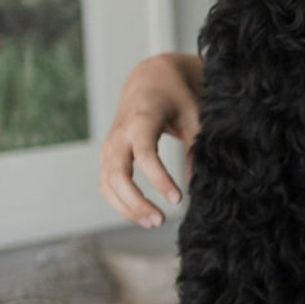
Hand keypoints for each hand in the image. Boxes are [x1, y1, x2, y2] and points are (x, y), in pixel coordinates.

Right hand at [99, 53, 203, 226]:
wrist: (149, 81)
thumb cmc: (175, 97)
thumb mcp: (193, 117)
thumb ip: (195, 150)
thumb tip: (198, 187)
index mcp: (141, 120)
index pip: (145, 155)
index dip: (160, 179)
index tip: (178, 199)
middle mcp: (119, 135)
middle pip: (118, 175)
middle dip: (136, 201)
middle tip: (160, 220)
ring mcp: (110, 146)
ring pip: (108, 184)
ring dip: (127, 207)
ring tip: (154, 222)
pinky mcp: (108, 157)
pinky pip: (107, 185)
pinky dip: (120, 203)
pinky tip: (141, 215)